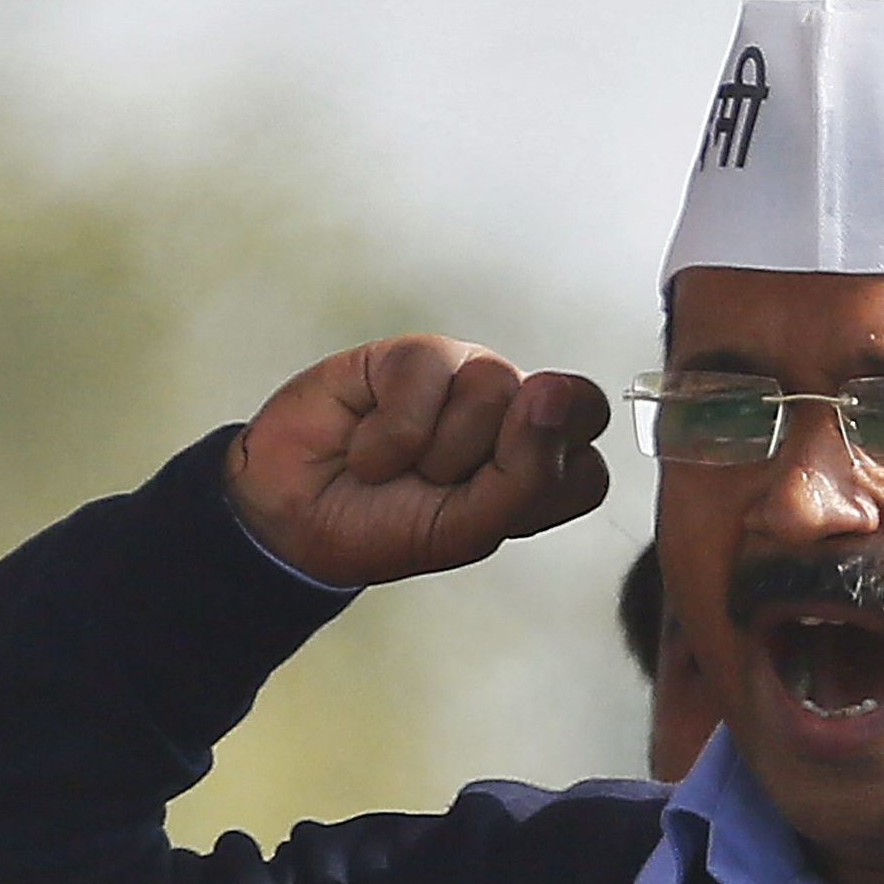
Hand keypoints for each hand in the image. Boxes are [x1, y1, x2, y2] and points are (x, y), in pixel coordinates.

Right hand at [224, 336, 609, 587]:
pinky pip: (430, 376)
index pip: (589, 467)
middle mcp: (516, 414)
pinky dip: (391, 430)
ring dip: (436, 451)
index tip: (481, 512)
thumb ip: (530, 475)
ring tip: (399, 466)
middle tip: (447, 484)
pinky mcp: (417, 354)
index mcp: (542, 464)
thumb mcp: (467, 529)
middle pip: (568, 409)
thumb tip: (555, 390)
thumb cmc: (387, 527)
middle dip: (503, 458)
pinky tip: (366, 443)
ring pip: (497, 390)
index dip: (537, 492)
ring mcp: (470, 376)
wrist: (294, 519)